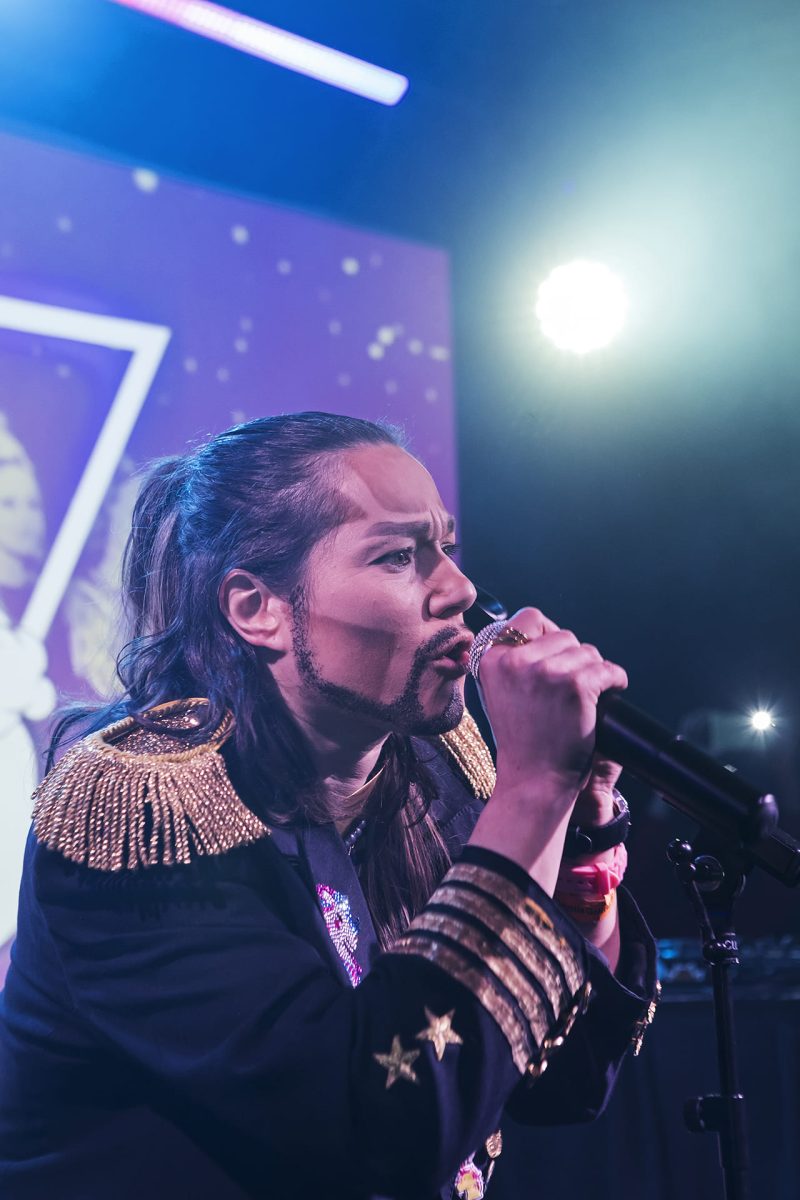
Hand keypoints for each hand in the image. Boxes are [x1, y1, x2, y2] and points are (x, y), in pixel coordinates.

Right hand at [475, 607, 627, 815]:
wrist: (535, 780)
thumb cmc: (523, 740)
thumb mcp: (502, 693)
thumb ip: (514, 662)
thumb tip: (545, 631)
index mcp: (492, 659)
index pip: (530, 618)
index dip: (549, 634)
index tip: (557, 656)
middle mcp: (515, 661)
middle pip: (564, 635)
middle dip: (574, 658)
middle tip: (572, 687)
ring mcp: (546, 672)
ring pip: (587, 651)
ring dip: (594, 671)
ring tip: (586, 696)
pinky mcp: (576, 686)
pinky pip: (607, 669)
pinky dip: (615, 680)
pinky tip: (610, 693)